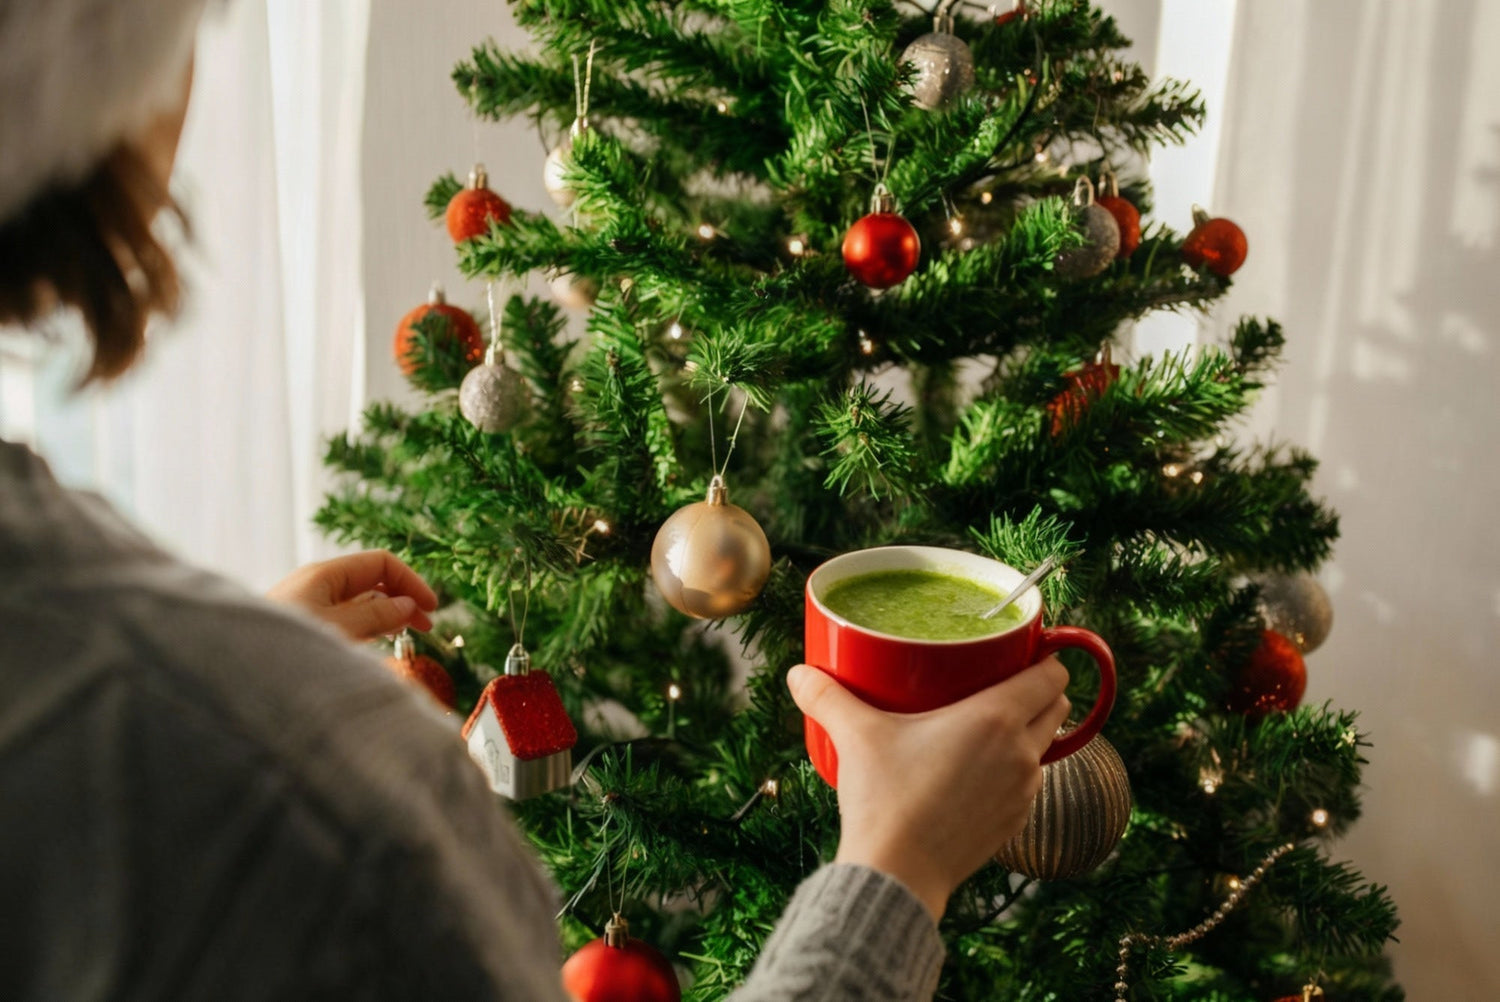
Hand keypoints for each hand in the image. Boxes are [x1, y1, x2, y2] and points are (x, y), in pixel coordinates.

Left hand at [267, 550, 438, 641]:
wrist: (226, 674)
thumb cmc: (281, 650)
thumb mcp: (338, 630)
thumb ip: (375, 616)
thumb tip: (407, 606)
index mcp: (324, 575)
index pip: (381, 564)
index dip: (411, 582)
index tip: (431, 611)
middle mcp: (315, 587)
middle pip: (370, 582)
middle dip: (401, 600)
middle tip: (425, 628)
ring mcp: (307, 608)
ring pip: (357, 604)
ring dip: (384, 617)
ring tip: (402, 639)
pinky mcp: (300, 631)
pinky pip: (342, 622)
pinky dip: (364, 630)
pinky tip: (372, 649)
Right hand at [787, 658, 1070, 921]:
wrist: (898, 875)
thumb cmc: (885, 801)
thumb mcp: (855, 736)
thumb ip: (827, 697)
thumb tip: (798, 673)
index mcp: (996, 719)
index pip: (1052, 676)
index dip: (1045, 659)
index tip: (1024, 651)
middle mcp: (1021, 753)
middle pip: (1057, 708)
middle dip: (1038, 692)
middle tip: (1000, 683)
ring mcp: (1023, 792)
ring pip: (1044, 748)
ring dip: (1026, 734)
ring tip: (985, 728)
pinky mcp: (1014, 823)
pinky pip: (1027, 784)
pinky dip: (1013, 772)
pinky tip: (976, 773)